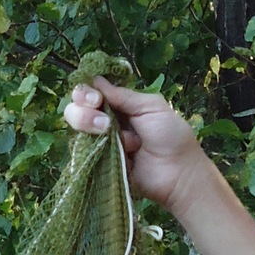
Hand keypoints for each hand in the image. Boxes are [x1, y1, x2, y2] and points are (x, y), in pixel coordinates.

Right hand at [63, 75, 202, 212]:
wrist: (178, 174)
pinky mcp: (98, 162)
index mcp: (122, 105)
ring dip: (87, 124)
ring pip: (77, 126)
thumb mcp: (151, 107)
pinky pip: (81, 150)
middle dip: (83, 108)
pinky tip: (103, 147)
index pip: (93, 92)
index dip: (87, 92)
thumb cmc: (171, 137)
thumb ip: (123, 95)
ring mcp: (101, 142)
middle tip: (100, 115)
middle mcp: (108, 121)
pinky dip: (89, 146)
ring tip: (105, 130)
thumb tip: (95, 79)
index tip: (94, 98)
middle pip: (78, 107)